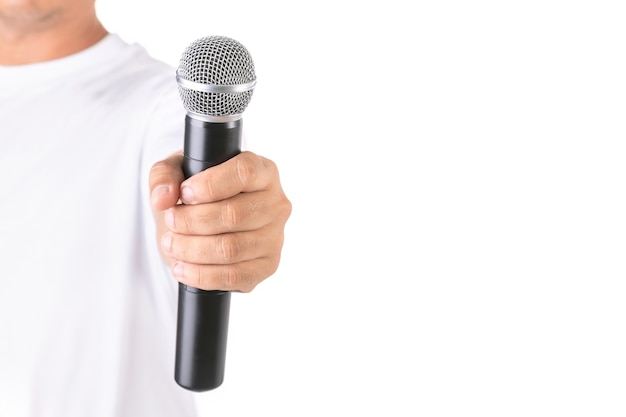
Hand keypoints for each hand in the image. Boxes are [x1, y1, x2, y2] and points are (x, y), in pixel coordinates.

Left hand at [149, 151, 291, 291]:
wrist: (206, 226)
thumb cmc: (197, 193)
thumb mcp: (177, 173)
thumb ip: (164, 175)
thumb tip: (163, 198)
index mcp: (264, 172)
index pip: (245, 173)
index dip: (211, 185)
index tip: (185, 193)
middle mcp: (276, 204)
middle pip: (234, 214)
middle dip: (192, 221)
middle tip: (170, 221)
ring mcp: (274, 238)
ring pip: (231, 249)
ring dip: (191, 249)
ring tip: (170, 243)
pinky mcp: (267, 266)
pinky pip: (234, 276)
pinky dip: (201, 275)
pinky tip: (182, 267)